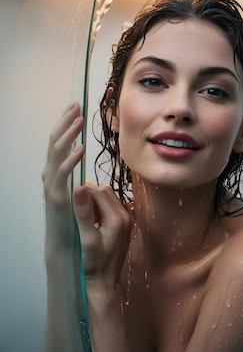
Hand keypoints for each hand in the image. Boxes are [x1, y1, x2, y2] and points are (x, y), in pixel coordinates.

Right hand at [42, 103, 83, 250]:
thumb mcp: (75, 192)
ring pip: (57, 155)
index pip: (58, 142)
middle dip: (64, 123)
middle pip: (55, 143)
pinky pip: (63, 176)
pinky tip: (80, 150)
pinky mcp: (57, 199)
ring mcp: (53, 186)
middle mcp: (51, 176)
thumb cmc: (72, 219)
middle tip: (75, 104)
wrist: (64, 247)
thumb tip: (81, 159)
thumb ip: (75, 175)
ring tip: (79, 120)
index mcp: (56, 173)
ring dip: (68, 136)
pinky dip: (71, 161)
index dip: (64, 124)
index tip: (75, 107)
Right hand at [72, 183, 130, 289]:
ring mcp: (125, 219)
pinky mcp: (122, 224)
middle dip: (88, 195)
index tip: (68, 198)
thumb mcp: (87, 240)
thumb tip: (79, 189)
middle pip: (104, 192)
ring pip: (107, 197)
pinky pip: (109, 206)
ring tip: (78, 212)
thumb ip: (84, 214)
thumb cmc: (93, 265)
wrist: (103, 283)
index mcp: (118, 219)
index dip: (82, 192)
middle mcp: (125, 216)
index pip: (98, 192)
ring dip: (92, 200)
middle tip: (72, 204)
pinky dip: (97, 207)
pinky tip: (87, 219)